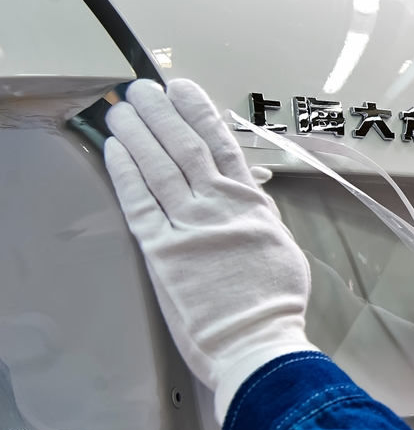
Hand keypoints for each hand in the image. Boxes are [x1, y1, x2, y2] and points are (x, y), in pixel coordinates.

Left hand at [105, 79, 317, 422]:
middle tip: (144, 89)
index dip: (200, 113)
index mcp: (251, 205)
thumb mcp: (280, 248)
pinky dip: (127, 172)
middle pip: (186, 147)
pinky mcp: (162, 251)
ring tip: (123, 108)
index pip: (222, 145)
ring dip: (140, 133)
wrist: (255, 341)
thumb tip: (248, 198)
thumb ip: (259, 219)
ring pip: (160, 167)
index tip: (184, 89)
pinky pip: (140, 202)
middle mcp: (219, 206)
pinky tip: (116, 149)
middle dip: (163, 113)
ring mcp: (189, 226)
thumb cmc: (274, 303)